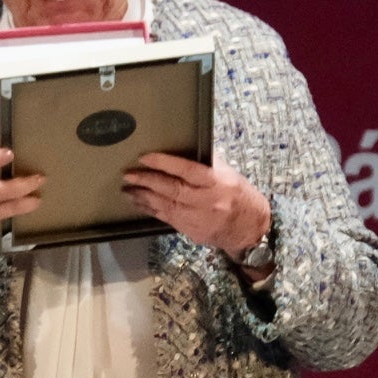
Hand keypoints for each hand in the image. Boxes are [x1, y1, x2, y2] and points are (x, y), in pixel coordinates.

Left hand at [122, 151, 270, 264]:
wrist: (250, 229)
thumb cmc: (240, 196)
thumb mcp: (229, 174)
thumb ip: (208, 163)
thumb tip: (187, 147)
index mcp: (216, 182)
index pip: (186, 170)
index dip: (164, 163)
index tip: (145, 157)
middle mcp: (206, 200)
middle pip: (171, 189)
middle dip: (146, 181)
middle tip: (129, 175)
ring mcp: (197, 218)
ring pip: (165, 205)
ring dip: (143, 197)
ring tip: (128, 189)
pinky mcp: (190, 231)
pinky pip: (166, 218)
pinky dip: (151, 210)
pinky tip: (139, 203)